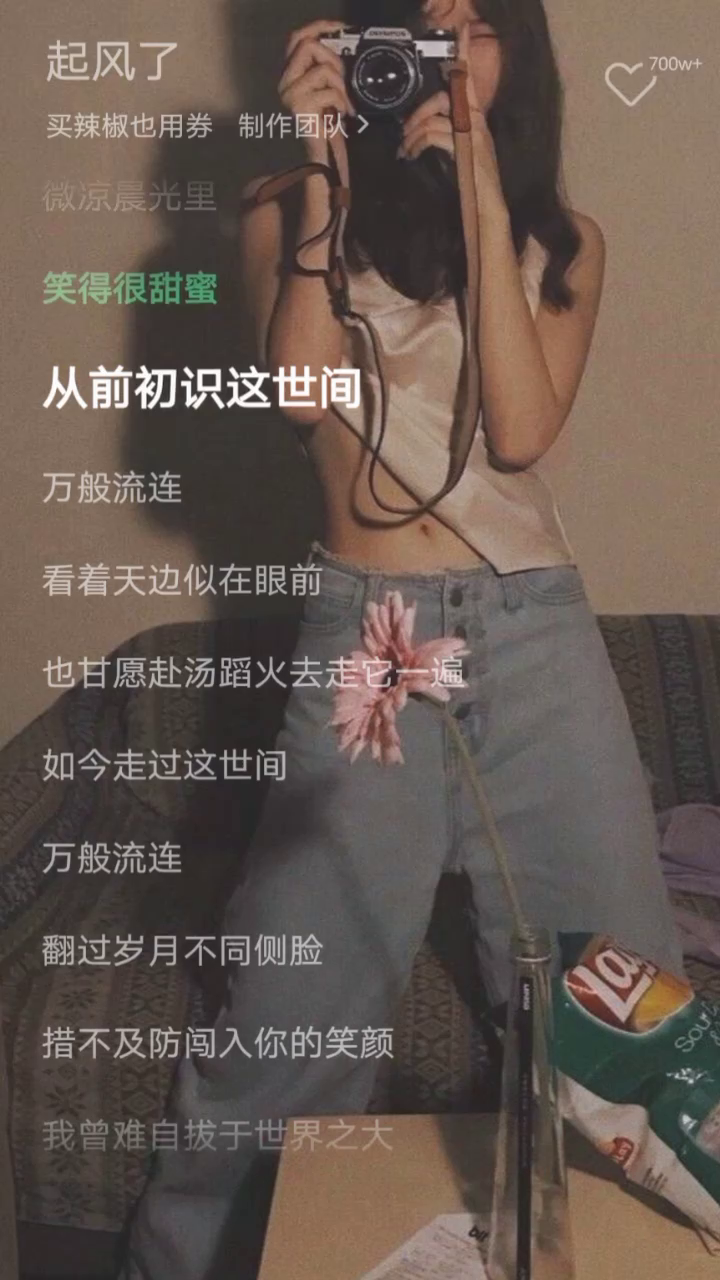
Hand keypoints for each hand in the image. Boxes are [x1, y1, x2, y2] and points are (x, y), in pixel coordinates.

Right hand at [278, 19, 354, 161]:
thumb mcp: (327, 92)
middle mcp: (284, 83)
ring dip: (340, 86)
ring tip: (342, 104)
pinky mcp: (299, 108)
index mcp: (290, 76)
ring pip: (322, 68)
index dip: (318, 27)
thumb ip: (325, 69)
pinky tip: (339, 117)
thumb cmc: (327, 129)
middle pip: (307, 45)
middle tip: (342, 81)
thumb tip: (338, 44)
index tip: (338, 27)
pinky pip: (329, 91)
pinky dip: (341, 102)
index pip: (297, 38)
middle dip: (333, 58)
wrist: (322, 161)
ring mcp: (289, 95)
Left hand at [399, 27, 506, 218]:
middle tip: (404, 134)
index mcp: (475, 118)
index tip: (462, 29)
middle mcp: (477, 120)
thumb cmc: (472, 184)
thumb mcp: (458, 153)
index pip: (468, 79)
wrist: (487, 208)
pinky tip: (412, 155)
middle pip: (443, 97)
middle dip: (418, 113)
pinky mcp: (468, 147)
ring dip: (413, 134)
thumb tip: (422, 126)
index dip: (465, 52)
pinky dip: (419, 144)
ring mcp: (474, 133)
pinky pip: (437, 134)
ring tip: (405, 151)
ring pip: (436, 117)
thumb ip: (446, 134)